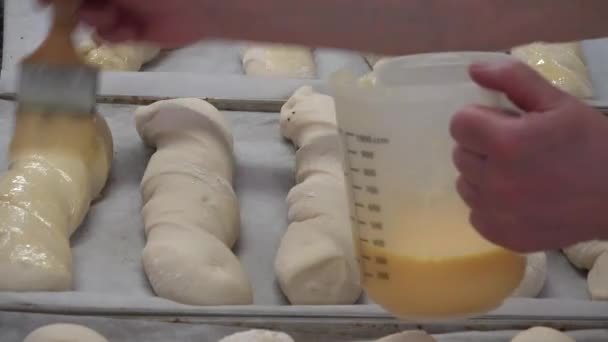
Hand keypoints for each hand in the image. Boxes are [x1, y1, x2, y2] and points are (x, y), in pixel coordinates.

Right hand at [40, 0, 213, 46]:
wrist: (199, 5)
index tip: (39, 3)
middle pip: (77, 3)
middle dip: (74, 8)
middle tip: (78, 12)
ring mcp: (121, 9)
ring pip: (89, 20)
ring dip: (96, 20)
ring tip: (114, 17)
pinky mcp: (133, 32)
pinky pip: (108, 37)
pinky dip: (113, 35)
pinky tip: (128, 30)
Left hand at [451, 60, 607, 252]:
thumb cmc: (592, 144)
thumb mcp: (558, 102)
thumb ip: (513, 79)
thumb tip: (473, 69)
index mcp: (505, 143)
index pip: (459, 123)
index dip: (480, 119)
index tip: (504, 123)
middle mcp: (494, 181)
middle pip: (460, 153)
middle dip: (481, 146)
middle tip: (517, 148)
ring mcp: (495, 212)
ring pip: (464, 183)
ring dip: (482, 175)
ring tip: (519, 173)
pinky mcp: (500, 235)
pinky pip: (475, 212)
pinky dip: (490, 204)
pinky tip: (520, 198)